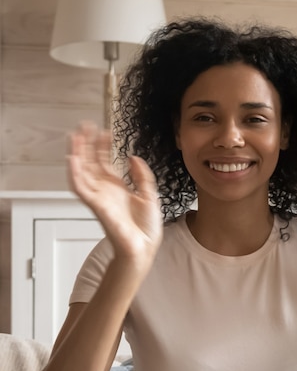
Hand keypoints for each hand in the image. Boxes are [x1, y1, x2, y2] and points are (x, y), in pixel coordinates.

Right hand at [67, 123, 162, 262]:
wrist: (144, 246)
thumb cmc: (146, 227)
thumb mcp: (149, 194)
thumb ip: (141, 175)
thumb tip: (133, 157)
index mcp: (117, 186)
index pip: (105, 161)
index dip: (103, 146)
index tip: (104, 130)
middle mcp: (105, 189)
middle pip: (91, 162)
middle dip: (87, 143)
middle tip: (85, 125)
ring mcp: (99, 196)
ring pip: (82, 170)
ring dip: (77, 153)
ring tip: (75, 135)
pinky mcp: (95, 205)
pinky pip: (80, 188)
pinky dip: (74, 173)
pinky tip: (72, 158)